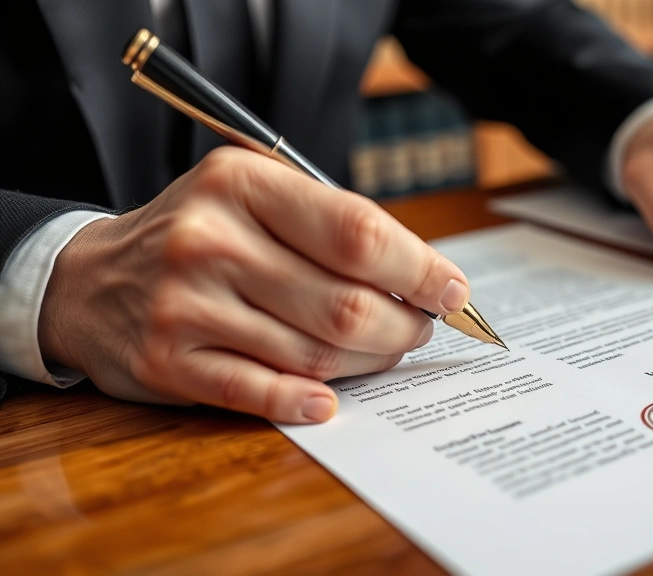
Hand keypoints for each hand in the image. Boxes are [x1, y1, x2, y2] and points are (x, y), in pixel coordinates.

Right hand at [38, 147, 469, 423]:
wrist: (90, 279)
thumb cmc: (199, 235)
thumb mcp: (254, 197)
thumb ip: (331, 226)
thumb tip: (425, 277)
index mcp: (242, 184)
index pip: (357, 232)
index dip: (419, 268)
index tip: (453, 291)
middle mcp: (211, 239)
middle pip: (346, 302)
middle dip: (403, 326)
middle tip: (419, 330)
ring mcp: (186, 304)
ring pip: (315, 352)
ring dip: (366, 362)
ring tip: (381, 352)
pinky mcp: (169, 362)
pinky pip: (260, 391)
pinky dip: (305, 401)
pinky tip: (328, 400)